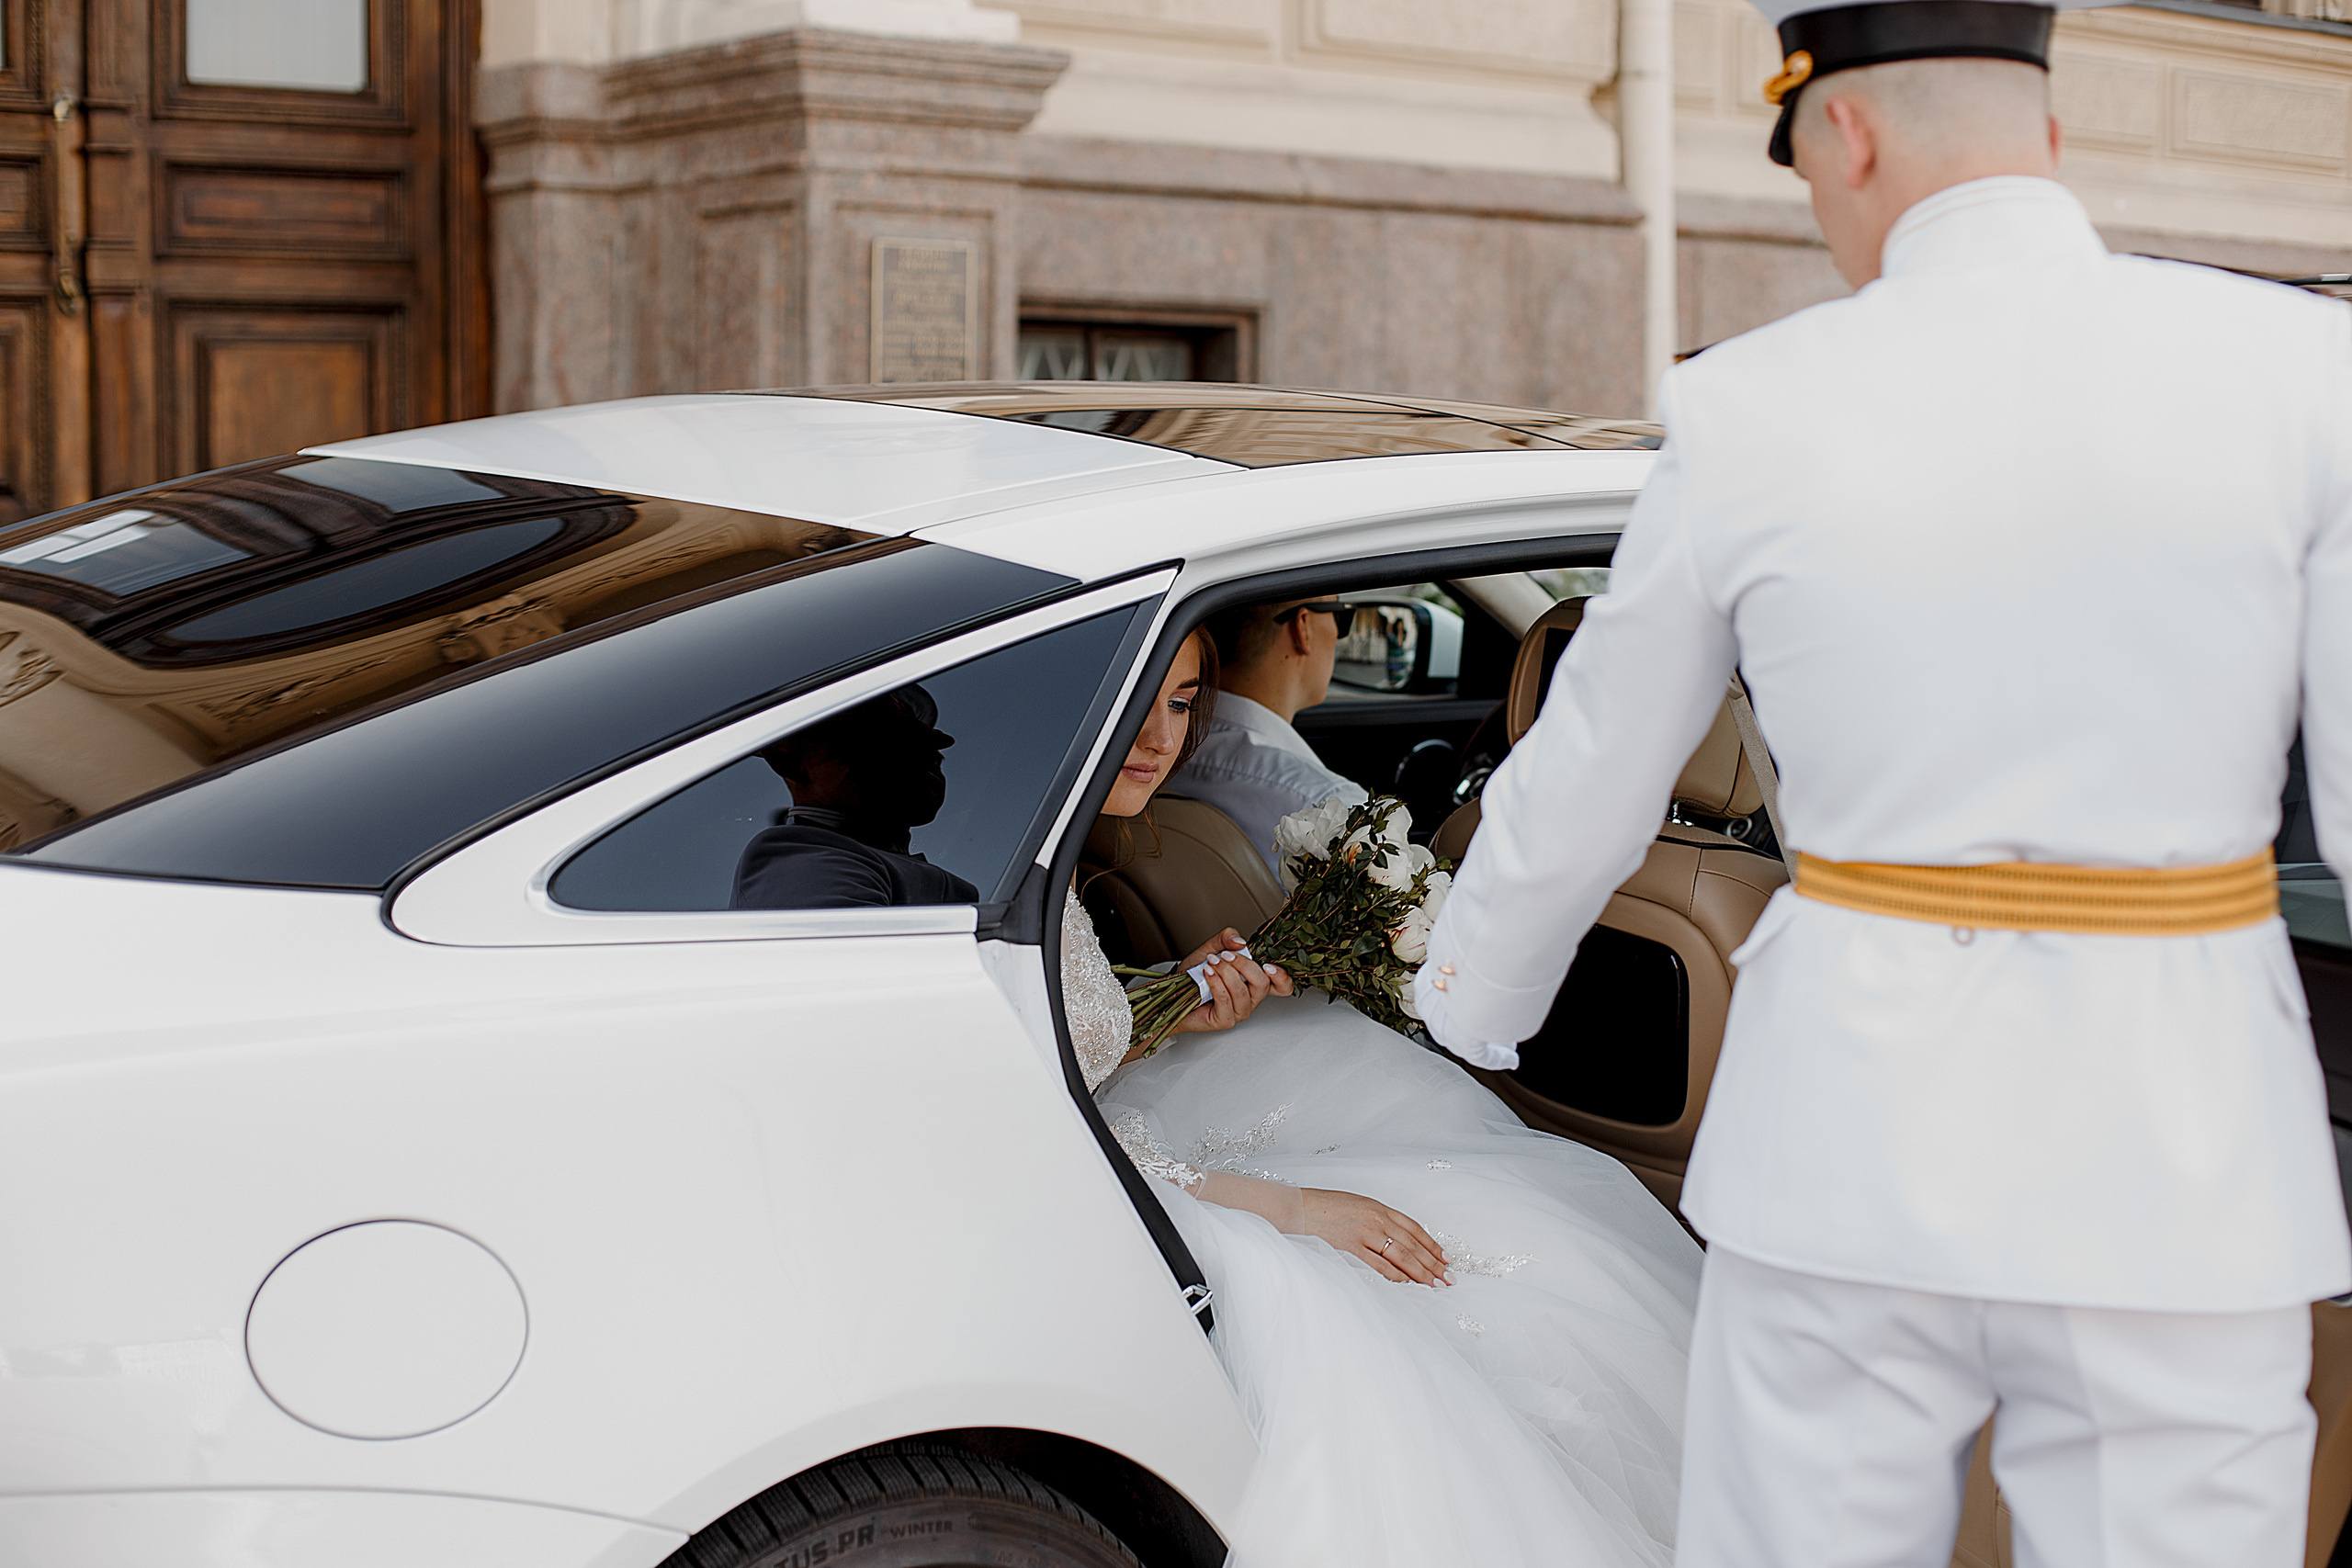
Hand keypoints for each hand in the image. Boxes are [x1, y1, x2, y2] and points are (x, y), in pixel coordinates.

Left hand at [1168, 928, 1293, 1035]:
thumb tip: (1240, 941)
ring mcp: (1239, 1011)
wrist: (1173, 992)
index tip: (1269, 965)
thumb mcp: (1212, 948)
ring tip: (1211, 963)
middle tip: (1225, 955)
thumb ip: (1227, 938)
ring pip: (1242, 991)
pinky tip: (1207, 974)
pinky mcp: (1225, 1020)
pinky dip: (1216, 983)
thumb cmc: (1195, 974)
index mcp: (1253, 982)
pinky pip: (1226, 1000)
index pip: (1281, 986)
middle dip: (1243, 964)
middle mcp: (1250, 998)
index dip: (1282, 977)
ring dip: (1225, 972)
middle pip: (1262, 983)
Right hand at [1300, 1189, 1450, 1285]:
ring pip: (1400, 1256)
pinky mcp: (1350, 1247)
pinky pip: (1378, 1265)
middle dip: (1432, 1263)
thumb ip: (1377, 1220)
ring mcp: (1364, 1233)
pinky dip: (1395, 1276)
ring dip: (1420, 1273)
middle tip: (1447, 1279)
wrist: (1297, 1208)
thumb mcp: (1357, 1206)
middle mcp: (1376, 1219)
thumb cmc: (1324, 1208)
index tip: (1446, 1259)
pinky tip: (1407, 1285)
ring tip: (1434, 1285)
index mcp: (1379, 1208)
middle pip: (1412, 1244)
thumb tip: (1397, 1241)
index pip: (1414, 1229)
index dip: (1432, 1245)